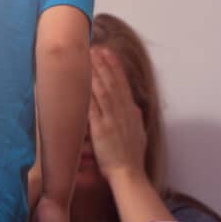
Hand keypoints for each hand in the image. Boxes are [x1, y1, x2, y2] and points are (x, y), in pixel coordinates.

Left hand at [88, 48, 147, 180]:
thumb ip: (134, 119)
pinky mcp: (101, 130)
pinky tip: (82, 81)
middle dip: (104, 64)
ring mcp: (111, 120)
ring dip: (96, 72)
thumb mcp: (138, 134)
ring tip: (89, 57)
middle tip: (96, 47)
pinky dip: (88, 93)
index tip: (109, 53)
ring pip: (103, 91)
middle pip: (113, 83)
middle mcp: (122, 113)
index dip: (115, 67)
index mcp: (131, 113)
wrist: (129, 174)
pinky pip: (93, 107)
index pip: (122, 84)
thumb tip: (133, 108)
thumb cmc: (131, 158)